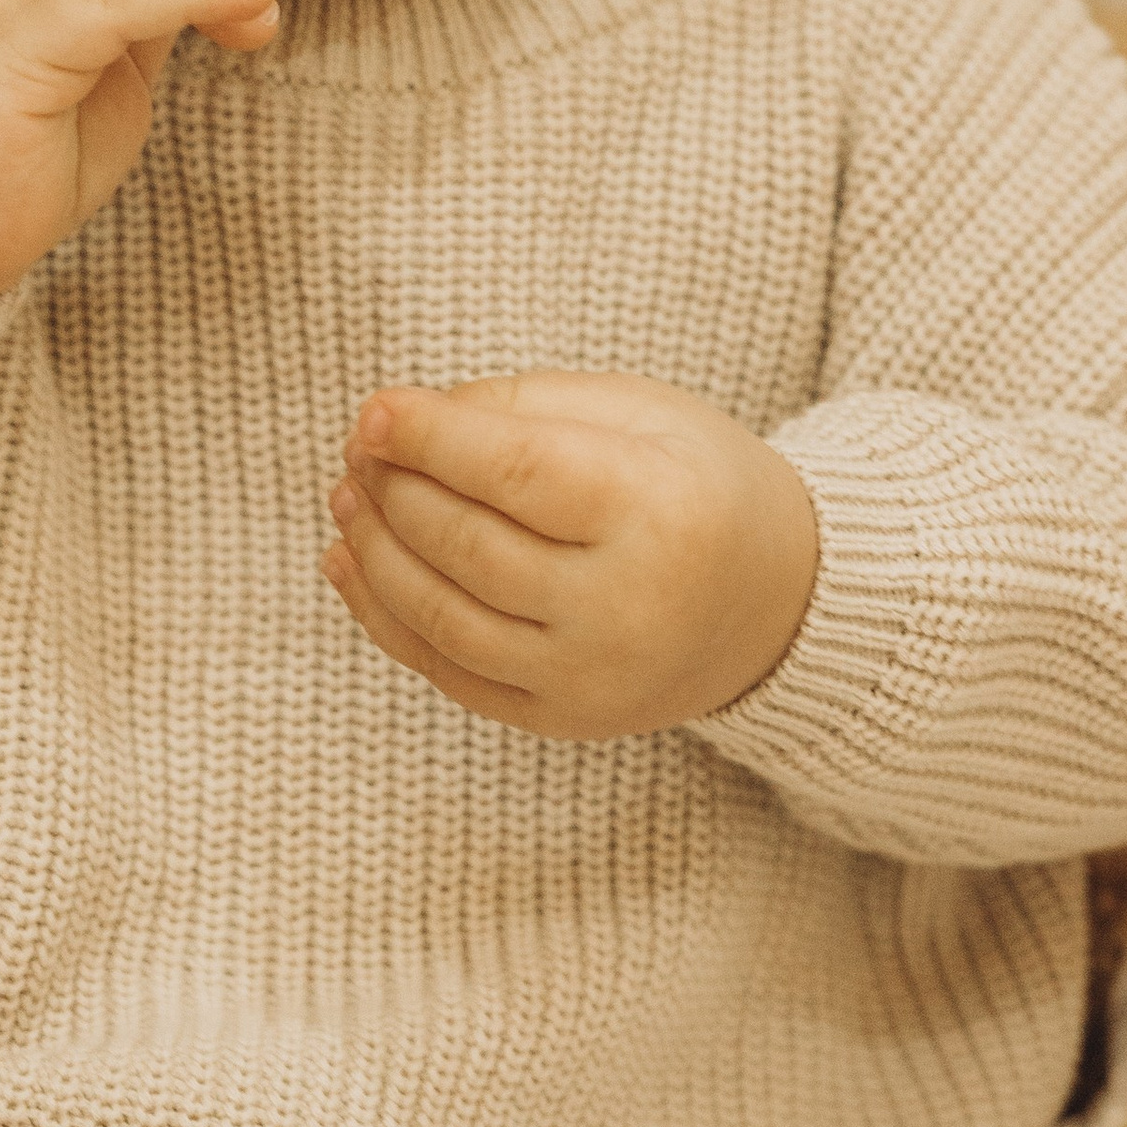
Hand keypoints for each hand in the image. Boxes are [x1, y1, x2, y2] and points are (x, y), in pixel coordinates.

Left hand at [322, 370, 819, 741]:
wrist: (777, 605)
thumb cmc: (697, 484)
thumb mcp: (639, 412)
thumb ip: (523, 406)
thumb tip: (396, 424)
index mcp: (662, 512)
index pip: (519, 473)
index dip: (431, 439)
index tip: (373, 410)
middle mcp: (629, 607)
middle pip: (470, 546)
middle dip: (395, 490)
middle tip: (360, 447)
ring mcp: (593, 677)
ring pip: (444, 616)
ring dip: (376, 552)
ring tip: (349, 496)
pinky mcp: (563, 720)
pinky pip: (448, 671)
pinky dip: (385, 618)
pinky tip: (351, 562)